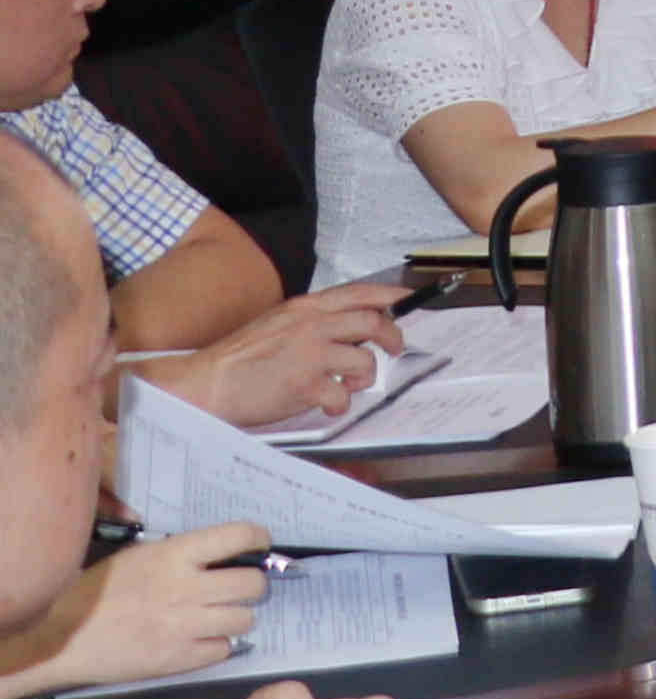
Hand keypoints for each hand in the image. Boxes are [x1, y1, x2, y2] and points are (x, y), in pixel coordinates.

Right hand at [34, 530, 265, 691]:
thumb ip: (179, 555)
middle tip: (235, 589)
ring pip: (245, 619)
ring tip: (212, 617)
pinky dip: (216, 645)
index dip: (258, 540)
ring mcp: (186, 626)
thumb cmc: (93, 594)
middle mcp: (186, 589)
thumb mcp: (135, 558)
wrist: (60, 638)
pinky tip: (196, 640)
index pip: (240, 536)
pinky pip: (225, 649)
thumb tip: (221, 556)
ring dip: (234, 617)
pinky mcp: (181, 659)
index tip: (257, 547)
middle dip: (250, 586)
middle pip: (254, 584)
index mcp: (173, 556)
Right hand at [153, 287, 406, 430]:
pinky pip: (342, 396)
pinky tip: (328, 406)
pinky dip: (340, 405)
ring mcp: (308, 354)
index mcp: (303, 309)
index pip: (357, 293)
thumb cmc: (239, 359)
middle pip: (372, 322)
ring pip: (364, 360)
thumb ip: (311, 322)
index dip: (388, 296)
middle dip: (392, 337)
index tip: (406, 299)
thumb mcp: (277, 324)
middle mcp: (310, 326)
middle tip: (393, 350)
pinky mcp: (304, 384)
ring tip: (348, 385)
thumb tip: (349, 329)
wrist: (205, 383)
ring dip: (364, 377)